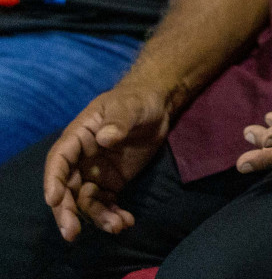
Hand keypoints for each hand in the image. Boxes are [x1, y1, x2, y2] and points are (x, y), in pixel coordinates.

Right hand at [43, 83, 170, 240]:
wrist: (157, 108)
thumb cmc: (137, 101)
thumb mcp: (129, 107)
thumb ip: (118, 121)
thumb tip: (105, 138)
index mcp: (77, 138)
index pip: (58, 161)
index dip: (53, 181)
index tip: (54, 200)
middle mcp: (80, 160)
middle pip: (66, 188)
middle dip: (67, 211)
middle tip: (72, 232)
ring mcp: (95, 173)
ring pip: (86, 201)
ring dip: (97, 217)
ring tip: (116, 226)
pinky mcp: (111, 183)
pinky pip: (106, 203)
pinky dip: (113, 214)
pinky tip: (126, 222)